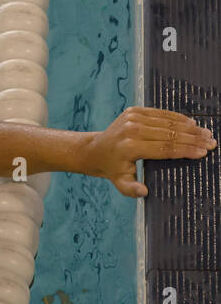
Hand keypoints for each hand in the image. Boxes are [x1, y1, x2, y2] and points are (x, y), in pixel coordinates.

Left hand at [84, 107, 214, 197]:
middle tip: (212, 142)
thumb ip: (131, 189)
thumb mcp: (120, 182)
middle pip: (169, 134)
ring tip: (206, 133)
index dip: (186, 150)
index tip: (204, 152)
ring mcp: (132, 118)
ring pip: (167, 122)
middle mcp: (131, 129)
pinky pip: (160, 113)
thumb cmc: (112, 169)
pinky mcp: (133, 111)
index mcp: (130, 147)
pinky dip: (177, 118)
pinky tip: (192, 123)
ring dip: (189, 128)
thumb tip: (144, 192)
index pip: (165, 148)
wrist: (94, 149)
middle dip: (193, 139)